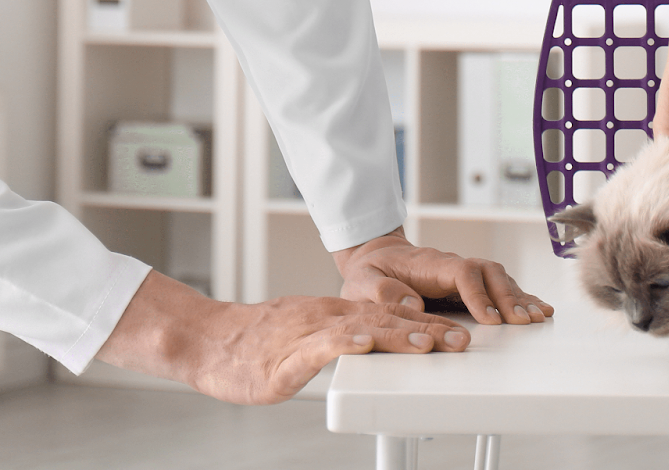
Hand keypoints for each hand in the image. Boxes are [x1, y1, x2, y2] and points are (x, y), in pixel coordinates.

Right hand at [96, 271, 469, 404]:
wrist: (208, 341)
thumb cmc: (258, 343)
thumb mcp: (310, 333)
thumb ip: (344, 335)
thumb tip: (379, 340)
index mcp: (336, 314)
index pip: (389, 315)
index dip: (425, 322)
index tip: (457, 331)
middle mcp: (327, 317)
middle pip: (385, 319)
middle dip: (426, 330)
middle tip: (460, 339)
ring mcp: (307, 333)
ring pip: (359, 329)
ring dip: (397, 335)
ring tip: (428, 343)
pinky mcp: (285, 355)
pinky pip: (317, 346)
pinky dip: (343, 343)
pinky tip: (364, 344)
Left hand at [332, 229, 553, 324]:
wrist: (377, 257)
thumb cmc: (371, 271)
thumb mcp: (362, 280)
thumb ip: (381, 291)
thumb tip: (411, 303)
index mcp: (430, 264)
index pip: (462, 273)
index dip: (478, 295)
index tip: (488, 319)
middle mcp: (453, 265)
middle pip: (489, 273)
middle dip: (508, 298)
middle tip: (522, 322)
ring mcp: (464, 273)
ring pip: (500, 279)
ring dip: (519, 298)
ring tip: (536, 318)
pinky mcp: (470, 284)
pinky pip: (500, 287)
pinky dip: (521, 297)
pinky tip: (538, 308)